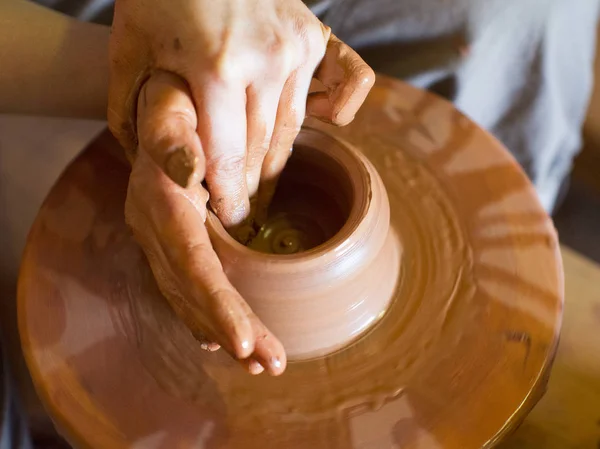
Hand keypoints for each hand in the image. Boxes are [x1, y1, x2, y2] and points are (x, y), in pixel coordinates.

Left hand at [109, 0, 374, 227]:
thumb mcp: (130, 53)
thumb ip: (132, 115)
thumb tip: (153, 171)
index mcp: (215, 69)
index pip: (228, 158)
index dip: (230, 198)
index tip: (232, 221)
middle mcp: (265, 61)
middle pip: (263, 151)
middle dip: (252, 188)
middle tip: (246, 213)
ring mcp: (295, 48)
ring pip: (291, 130)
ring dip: (275, 163)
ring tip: (262, 185)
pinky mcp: (312, 37)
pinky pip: (333, 92)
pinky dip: (322, 118)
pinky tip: (314, 132)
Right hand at [126, 71, 285, 374]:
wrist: (158, 107)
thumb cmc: (177, 101)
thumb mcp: (174, 104)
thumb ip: (174, 134)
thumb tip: (187, 171)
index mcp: (159, 200)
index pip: (189, 261)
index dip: (214, 303)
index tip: (243, 341)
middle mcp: (152, 226)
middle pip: (192, 290)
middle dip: (231, 330)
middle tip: (270, 364)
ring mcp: (157, 239)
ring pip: (189, 297)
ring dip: (225, 332)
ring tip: (263, 362)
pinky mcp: (169, 244)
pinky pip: (187, 288)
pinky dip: (210, 318)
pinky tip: (227, 341)